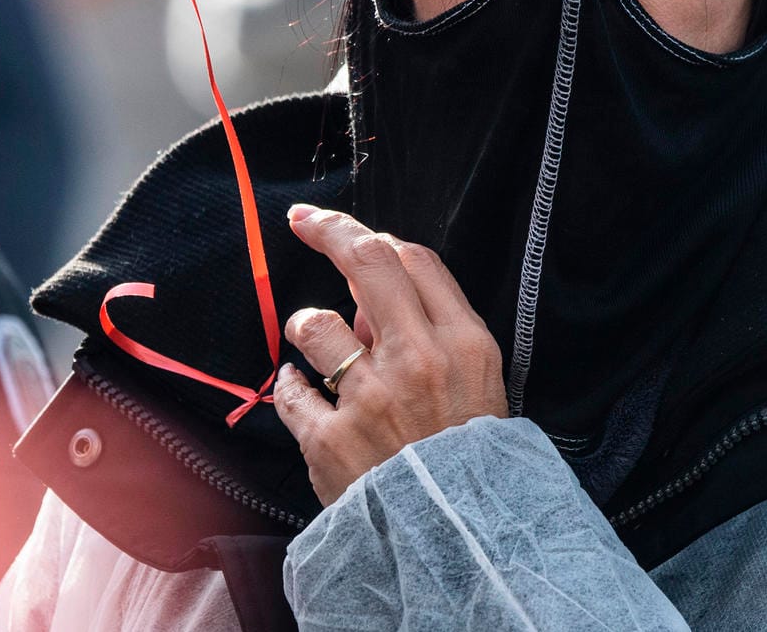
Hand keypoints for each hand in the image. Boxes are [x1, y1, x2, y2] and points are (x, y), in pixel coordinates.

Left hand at [274, 205, 507, 505]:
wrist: (464, 545)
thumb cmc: (470, 464)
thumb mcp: (477, 390)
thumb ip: (432, 336)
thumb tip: (369, 302)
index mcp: (464, 344)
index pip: (413, 259)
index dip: (372, 235)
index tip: (344, 230)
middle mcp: (418, 360)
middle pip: (365, 262)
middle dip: (327, 230)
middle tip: (302, 220)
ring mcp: (371, 399)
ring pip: (315, 322)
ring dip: (307, 326)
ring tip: (312, 347)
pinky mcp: (330, 440)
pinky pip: (290, 390)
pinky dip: (291, 389)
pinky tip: (301, 395)